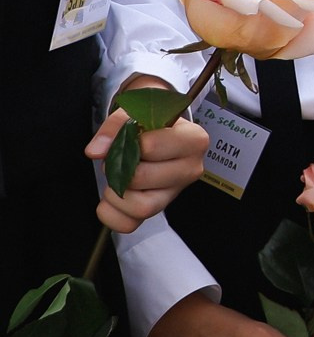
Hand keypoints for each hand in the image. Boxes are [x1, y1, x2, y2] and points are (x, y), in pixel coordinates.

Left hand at [86, 75, 210, 232]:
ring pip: (141, 207)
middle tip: (117, 159)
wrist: (159, 133)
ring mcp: (175, 192)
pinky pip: (130, 224)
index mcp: (193, 140)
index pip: (151, 147)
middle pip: (143, 178)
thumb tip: (96, 150)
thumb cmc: (150, 122)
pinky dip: (112, 215)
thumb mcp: (135, 111)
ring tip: (117, 179)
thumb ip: (114, 126)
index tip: (128, 137)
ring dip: (117, 193)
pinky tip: (112, 198)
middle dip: (119, 169)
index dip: (128, 143)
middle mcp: (191, 169)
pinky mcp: (159, 210)